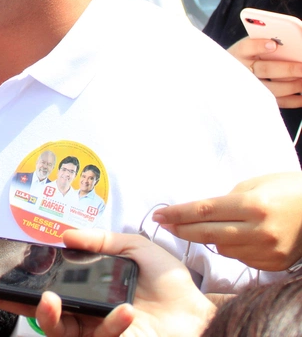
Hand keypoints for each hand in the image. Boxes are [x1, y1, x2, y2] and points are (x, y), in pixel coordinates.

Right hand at [0, 229, 215, 336]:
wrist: (202, 315)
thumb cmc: (172, 287)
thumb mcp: (136, 249)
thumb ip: (102, 239)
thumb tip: (66, 235)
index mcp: (87, 292)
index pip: (46, 288)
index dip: (21, 283)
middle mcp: (86, 315)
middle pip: (40, 313)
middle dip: (11, 303)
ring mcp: (96, 333)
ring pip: (58, 331)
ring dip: (47, 316)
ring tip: (49, 300)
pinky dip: (111, 324)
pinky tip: (124, 312)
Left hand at [153, 172, 301, 270]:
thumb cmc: (288, 189)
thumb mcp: (255, 185)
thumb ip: (227, 201)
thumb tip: (201, 214)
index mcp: (252, 205)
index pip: (203, 211)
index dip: (177, 214)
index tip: (159, 215)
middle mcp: (259, 230)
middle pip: (206, 233)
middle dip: (181, 229)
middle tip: (164, 224)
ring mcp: (267, 250)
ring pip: (221, 249)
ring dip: (207, 239)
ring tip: (199, 227)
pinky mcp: (273, 264)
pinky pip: (240, 258)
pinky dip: (230, 248)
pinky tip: (231, 238)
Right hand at [227, 37, 301, 107]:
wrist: (233, 75)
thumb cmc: (248, 57)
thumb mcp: (251, 47)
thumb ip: (264, 43)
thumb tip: (286, 45)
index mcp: (240, 53)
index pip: (246, 47)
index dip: (259, 46)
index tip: (273, 45)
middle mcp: (242, 70)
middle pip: (265, 69)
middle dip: (288, 69)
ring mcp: (250, 87)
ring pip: (273, 88)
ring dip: (293, 85)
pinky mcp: (259, 99)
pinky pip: (277, 102)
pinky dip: (294, 101)